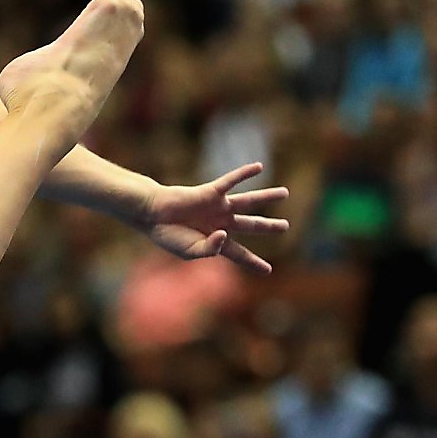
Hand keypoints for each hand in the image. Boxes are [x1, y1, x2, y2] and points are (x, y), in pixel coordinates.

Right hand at [134, 162, 289, 274]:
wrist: (151, 215)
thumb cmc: (167, 235)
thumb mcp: (190, 251)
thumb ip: (210, 249)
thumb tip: (226, 234)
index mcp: (215, 241)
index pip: (239, 253)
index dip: (253, 262)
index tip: (268, 271)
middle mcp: (220, 222)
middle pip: (250, 224)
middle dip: (268, 226)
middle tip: (285, 227)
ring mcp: (216, 207)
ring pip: (248, 201)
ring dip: (266, 197)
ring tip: (285, 193)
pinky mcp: (210, 192)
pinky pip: (230, 181)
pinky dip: (244, 174)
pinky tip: (259, 167)